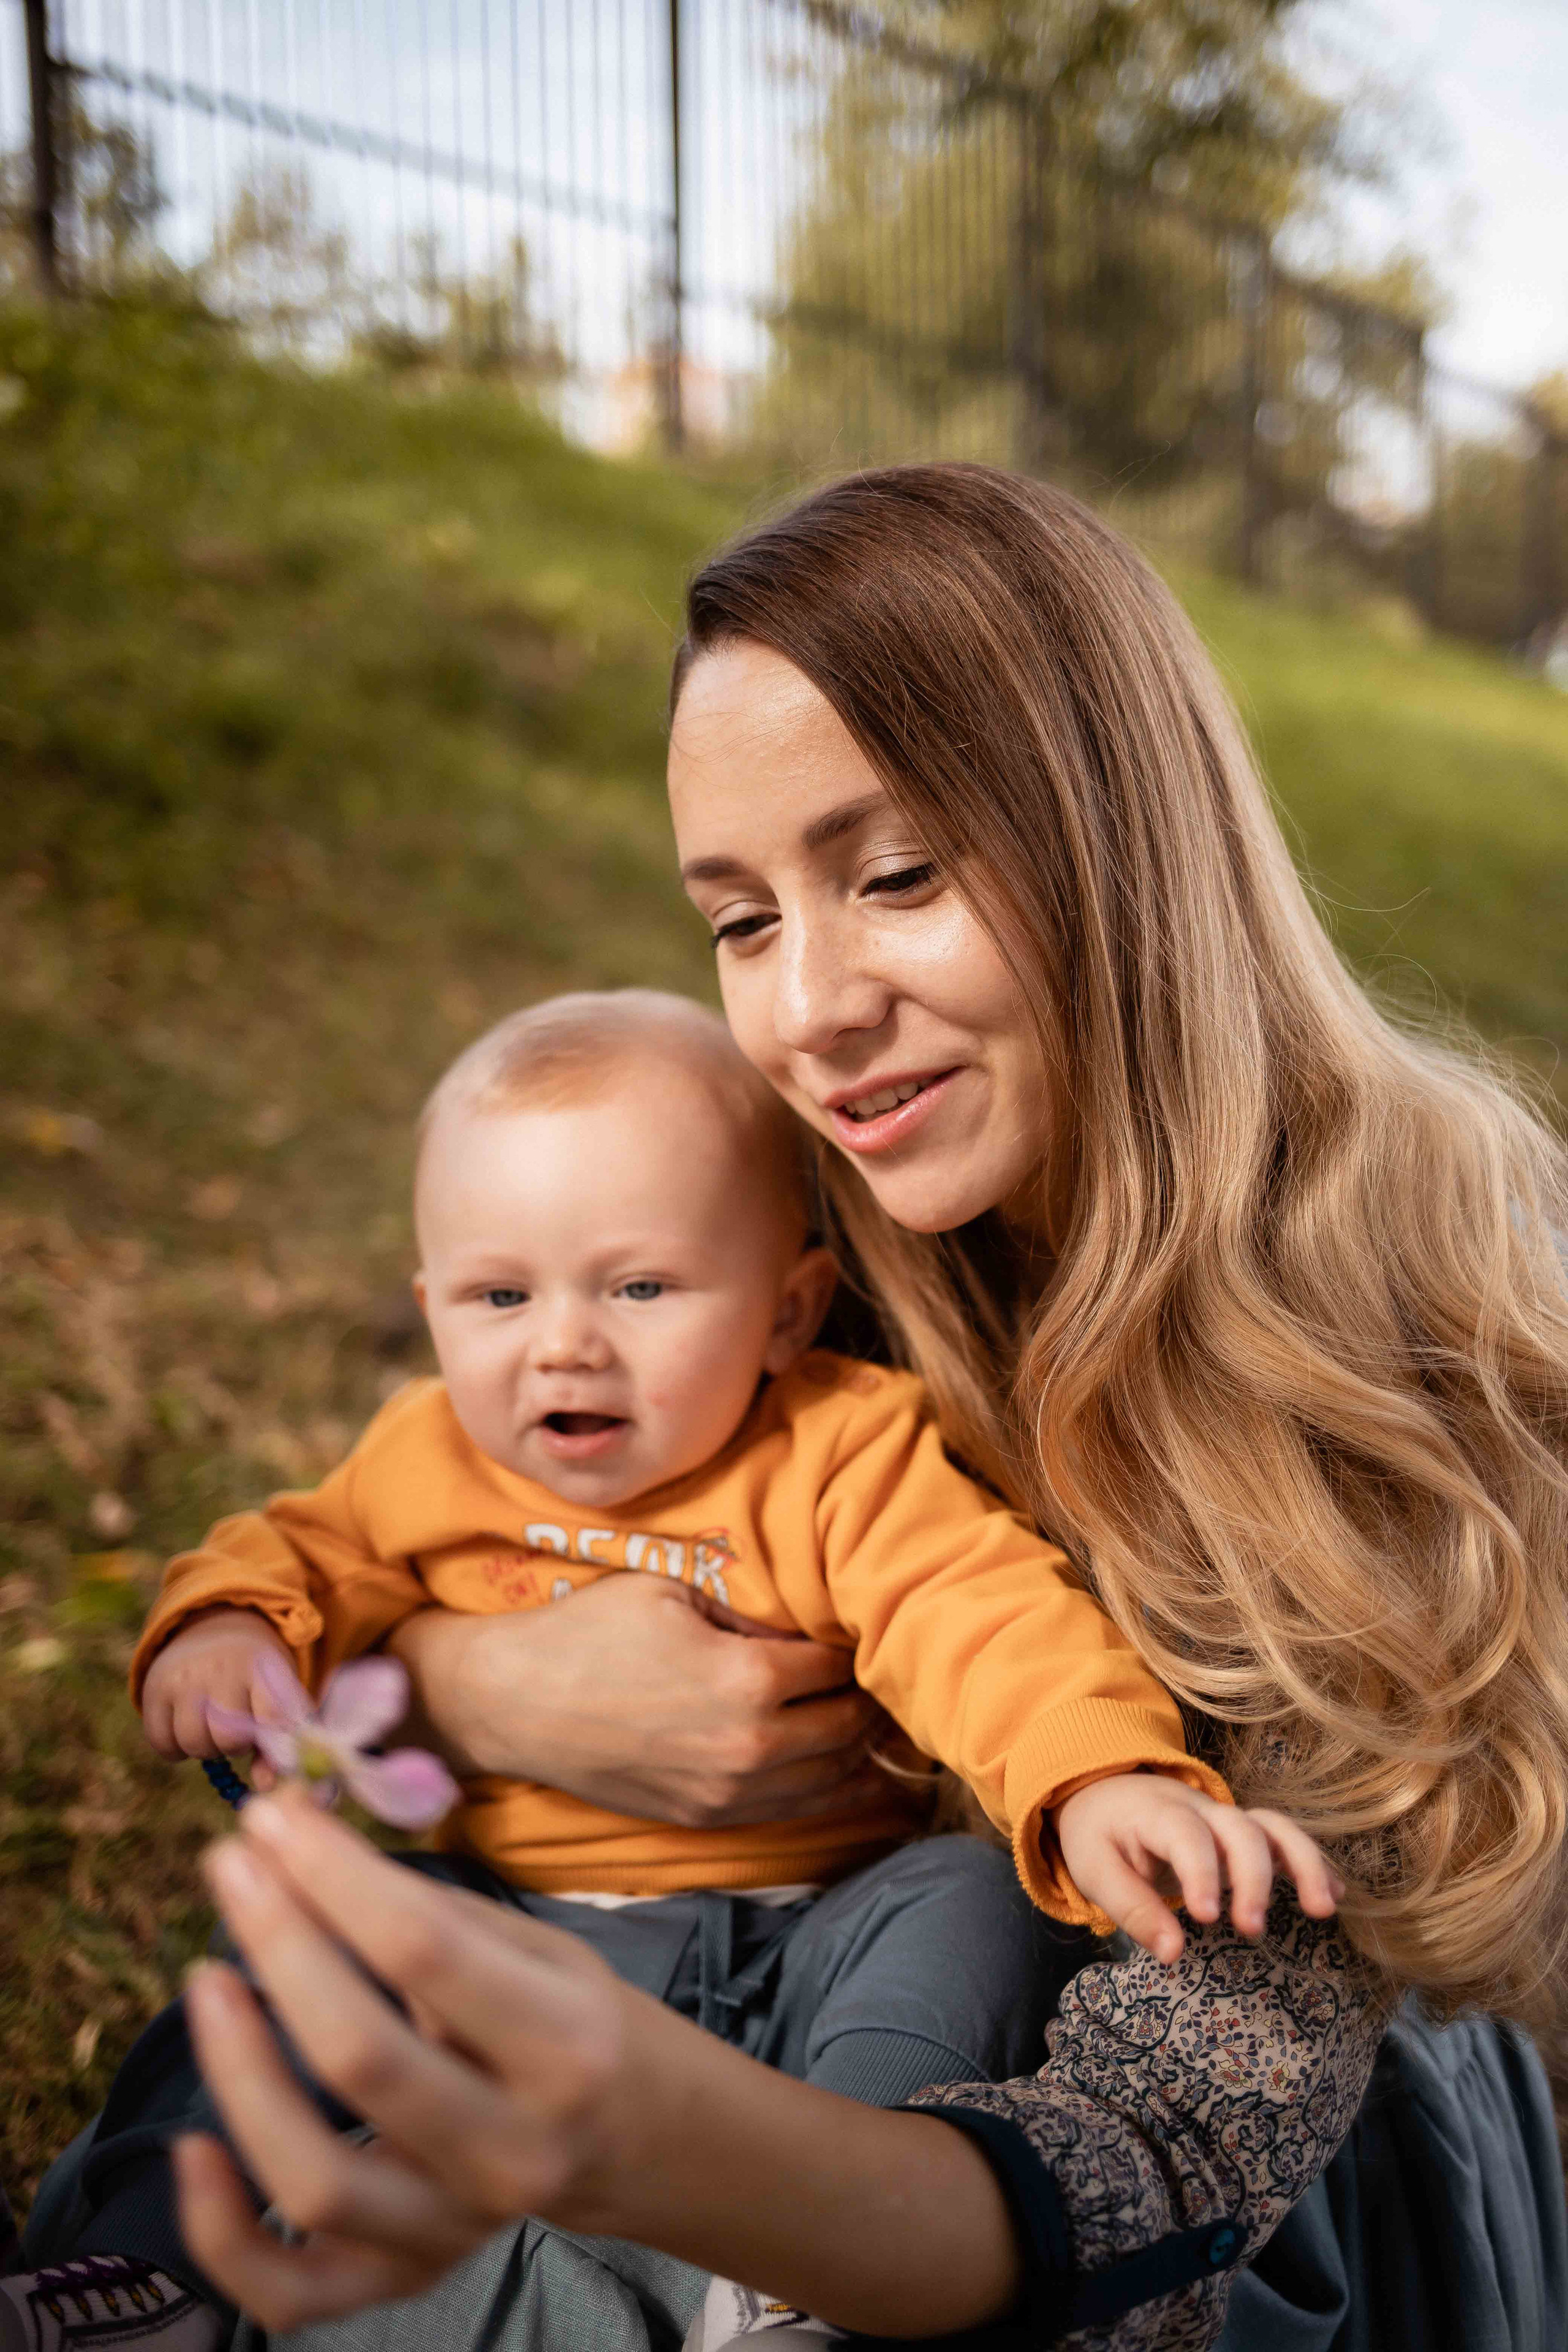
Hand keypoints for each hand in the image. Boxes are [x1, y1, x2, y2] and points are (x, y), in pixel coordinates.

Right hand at [140, 1608, 297, 1765]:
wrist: (213, 1628)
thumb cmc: (254, 1673)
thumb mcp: (275, 1692)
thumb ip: (276, 1741)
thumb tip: (266, 1787)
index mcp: (258, 1667)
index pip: (269, 1719)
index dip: (269, 1742)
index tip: (265, 1741)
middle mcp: (219, 1668)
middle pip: (227, 1739)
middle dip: (234, 1747)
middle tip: (236, 1733)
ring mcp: (183, 1677)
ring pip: (193, 1744)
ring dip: (205, 1749)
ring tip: (212, 1729)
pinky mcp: (153, 1688)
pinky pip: (162, 1743)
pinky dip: (176, 1749)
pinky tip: (187, 1731)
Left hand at [176, 1792, 1022, 2338]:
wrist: (644, 2145)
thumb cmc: (582, 2025)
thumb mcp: (540, 1950)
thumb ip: (429, 1915)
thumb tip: (303, 1847)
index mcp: (563, 2045)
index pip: (422, 1948)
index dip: (334, 1874)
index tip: (272, 1818)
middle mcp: (512, 2148)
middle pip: (358, 2055)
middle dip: (278, 1943)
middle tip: (231, 1868)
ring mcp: (456, 2229)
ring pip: (314, 2180)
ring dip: (238, 2074)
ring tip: (209, 1981)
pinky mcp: (407, 2278)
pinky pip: (290, 2290)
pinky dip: (220, 2234)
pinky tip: (191, 2147)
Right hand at [387, 1574, 888, 1827]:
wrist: (518, 1705)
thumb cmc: (590, 1633)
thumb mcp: (673, 1589)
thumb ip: (749, 1608)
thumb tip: (807, 1617)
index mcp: (747, 1679)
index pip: (837, 1663)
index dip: (854, 1641)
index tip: (864, 1626)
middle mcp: (750, 1747)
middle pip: (849, 1725)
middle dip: (869, 1697)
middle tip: (882, 1670)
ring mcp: (730, 1793)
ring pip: (833, 1778)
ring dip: (862, 1749)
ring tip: (879, 1719)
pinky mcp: (708, 1819)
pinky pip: (796, 1811)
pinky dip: (833, 1791)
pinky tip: (855, 1773)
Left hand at [1055, 1773, 1344, 1962]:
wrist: (1106, 1792)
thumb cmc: (1101, 1834)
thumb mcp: (1096, 1869)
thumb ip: (1133, 1909)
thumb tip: (1173, 1954)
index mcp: (1155, 1812)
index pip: (1185, 1834)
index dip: (1200, 1872)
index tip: (1206, 1918)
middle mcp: (1199, 1808)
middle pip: (1239, 1828)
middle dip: (1253, 1877)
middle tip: (1251, 1929)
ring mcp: (1226, 1818)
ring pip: (1274, 1826)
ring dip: (1303, 1863)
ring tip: (1323, 1908)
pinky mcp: (1242, 1833)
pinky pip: (1283, 1837)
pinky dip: (1312, 1861)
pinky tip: (1335, 1894)